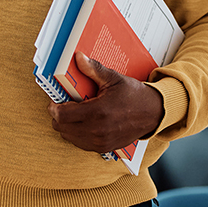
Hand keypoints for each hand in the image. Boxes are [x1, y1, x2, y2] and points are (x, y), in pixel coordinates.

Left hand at [48, 52, 163, 153]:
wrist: (153, 113)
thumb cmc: (134, 95)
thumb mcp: (114, 78)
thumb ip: (94, 69)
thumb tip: (78, 58)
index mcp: (98, 112)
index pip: (62, 115)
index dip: (54, 108)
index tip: (56, 101)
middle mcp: (97, 130)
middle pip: (61, 127)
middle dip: (59, 116)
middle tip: (65, 105)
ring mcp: (100, 142)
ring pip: (68, 137)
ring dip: (67, 126)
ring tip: (75, 113)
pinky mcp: (103, 148)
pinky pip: (80, 144)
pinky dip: (76, 134)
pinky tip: (83, 123)